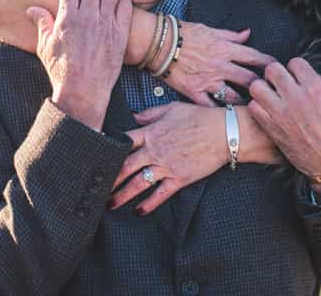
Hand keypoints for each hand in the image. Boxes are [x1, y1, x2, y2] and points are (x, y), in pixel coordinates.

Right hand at [27, 0, 132, 129]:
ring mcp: (105, 24)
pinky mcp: (120, 33)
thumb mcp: (46, 47)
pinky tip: (116, 12)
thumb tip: (32, 9)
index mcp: (67, 18)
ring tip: (102, 7)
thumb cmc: (62, 71)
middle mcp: (87, 17)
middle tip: (89, 1)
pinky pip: (126, 5)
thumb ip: (42, 23)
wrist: (83, 91)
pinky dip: (122, 4)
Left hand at [109, 103, 226, 213]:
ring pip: (138, 184)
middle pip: (125, 167)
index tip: (96, 157)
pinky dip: (148, 205)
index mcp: (151, 132)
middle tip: (98, 187)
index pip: (123, 142)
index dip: (108, 149)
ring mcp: (166, 166)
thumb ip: (149, 114)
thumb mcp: (171, 108)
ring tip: (111, 204)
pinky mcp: (179, 179)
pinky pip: (160, 194)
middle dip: (110, 179)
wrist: (224, 132)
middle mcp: (155, 151)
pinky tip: (139, 211)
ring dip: (122, 195)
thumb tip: (132, 116)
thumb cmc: (198, 117)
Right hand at [163, 22, 275, 106]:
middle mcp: (220, 66)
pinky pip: (211, 106)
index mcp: (225, 49)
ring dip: (244, 103)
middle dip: (262, 88)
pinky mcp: (195, 92)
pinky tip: (228, 118)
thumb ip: (230, 35)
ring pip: (233, 97)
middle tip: (272, 95)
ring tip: (254, 109)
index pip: (255, 57)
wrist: (160, 43)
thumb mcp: (210, 30)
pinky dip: (219, 112)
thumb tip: (247, 34)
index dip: (270, 64)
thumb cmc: (184, 34)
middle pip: (249, 80)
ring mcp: (208, 81)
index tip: (279, 70)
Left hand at [248, 58, 320, 195]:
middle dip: (275, 74)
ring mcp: (282, 112)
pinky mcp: (272, 127)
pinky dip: (258, 107)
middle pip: (272, 69)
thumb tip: (306, 76)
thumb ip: (318, 86)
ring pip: (257, 86)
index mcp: (316, 88)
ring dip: (262, 89)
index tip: (294, 76)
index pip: (295, 62)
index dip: (294, 69)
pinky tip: (266, 110)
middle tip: (278, 83)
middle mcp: (297, 97)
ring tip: (269, 95)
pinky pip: (254, 106)